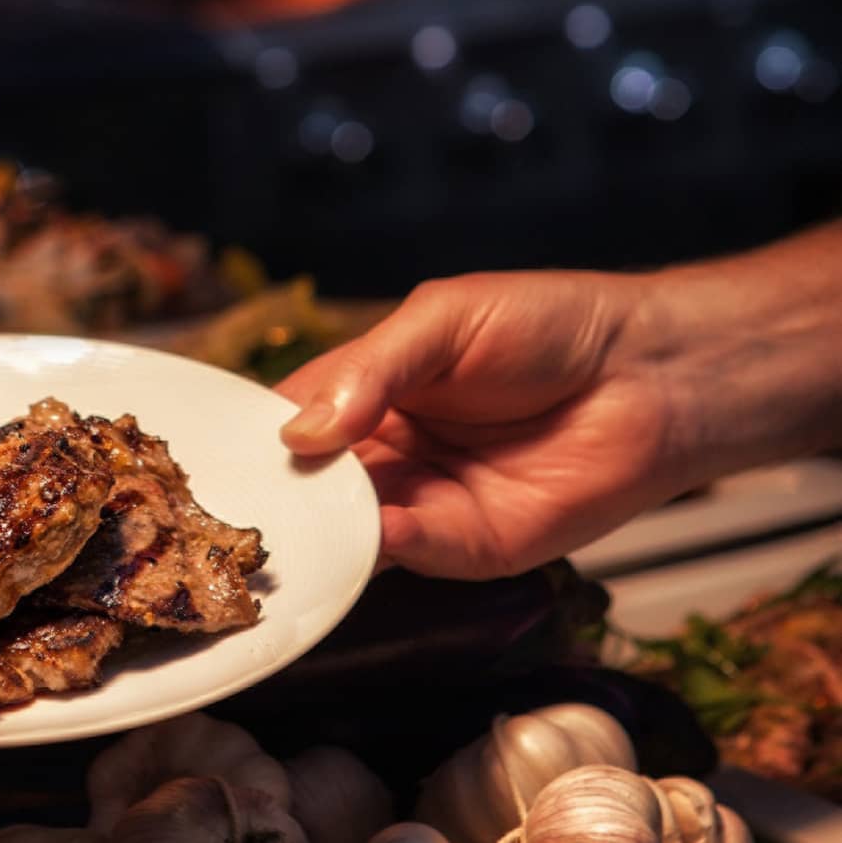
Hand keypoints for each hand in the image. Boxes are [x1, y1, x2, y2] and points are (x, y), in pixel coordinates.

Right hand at [276, 271, 683, 578]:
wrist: (652, 372)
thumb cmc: (551, 326)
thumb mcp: (442, 320)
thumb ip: (369, 371)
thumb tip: (302, 431)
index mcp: (369, 394)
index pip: (291, 421)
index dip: (257, 438)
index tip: (218, 455)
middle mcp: (387, 455)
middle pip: (312, 486)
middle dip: (280, 496)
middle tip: (239, 505)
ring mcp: (425, 503)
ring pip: (351, 528)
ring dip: (323, 530)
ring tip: (292, 524)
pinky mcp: (470, 545)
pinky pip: (412, 551)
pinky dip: (383, 547)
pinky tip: (370, 529)